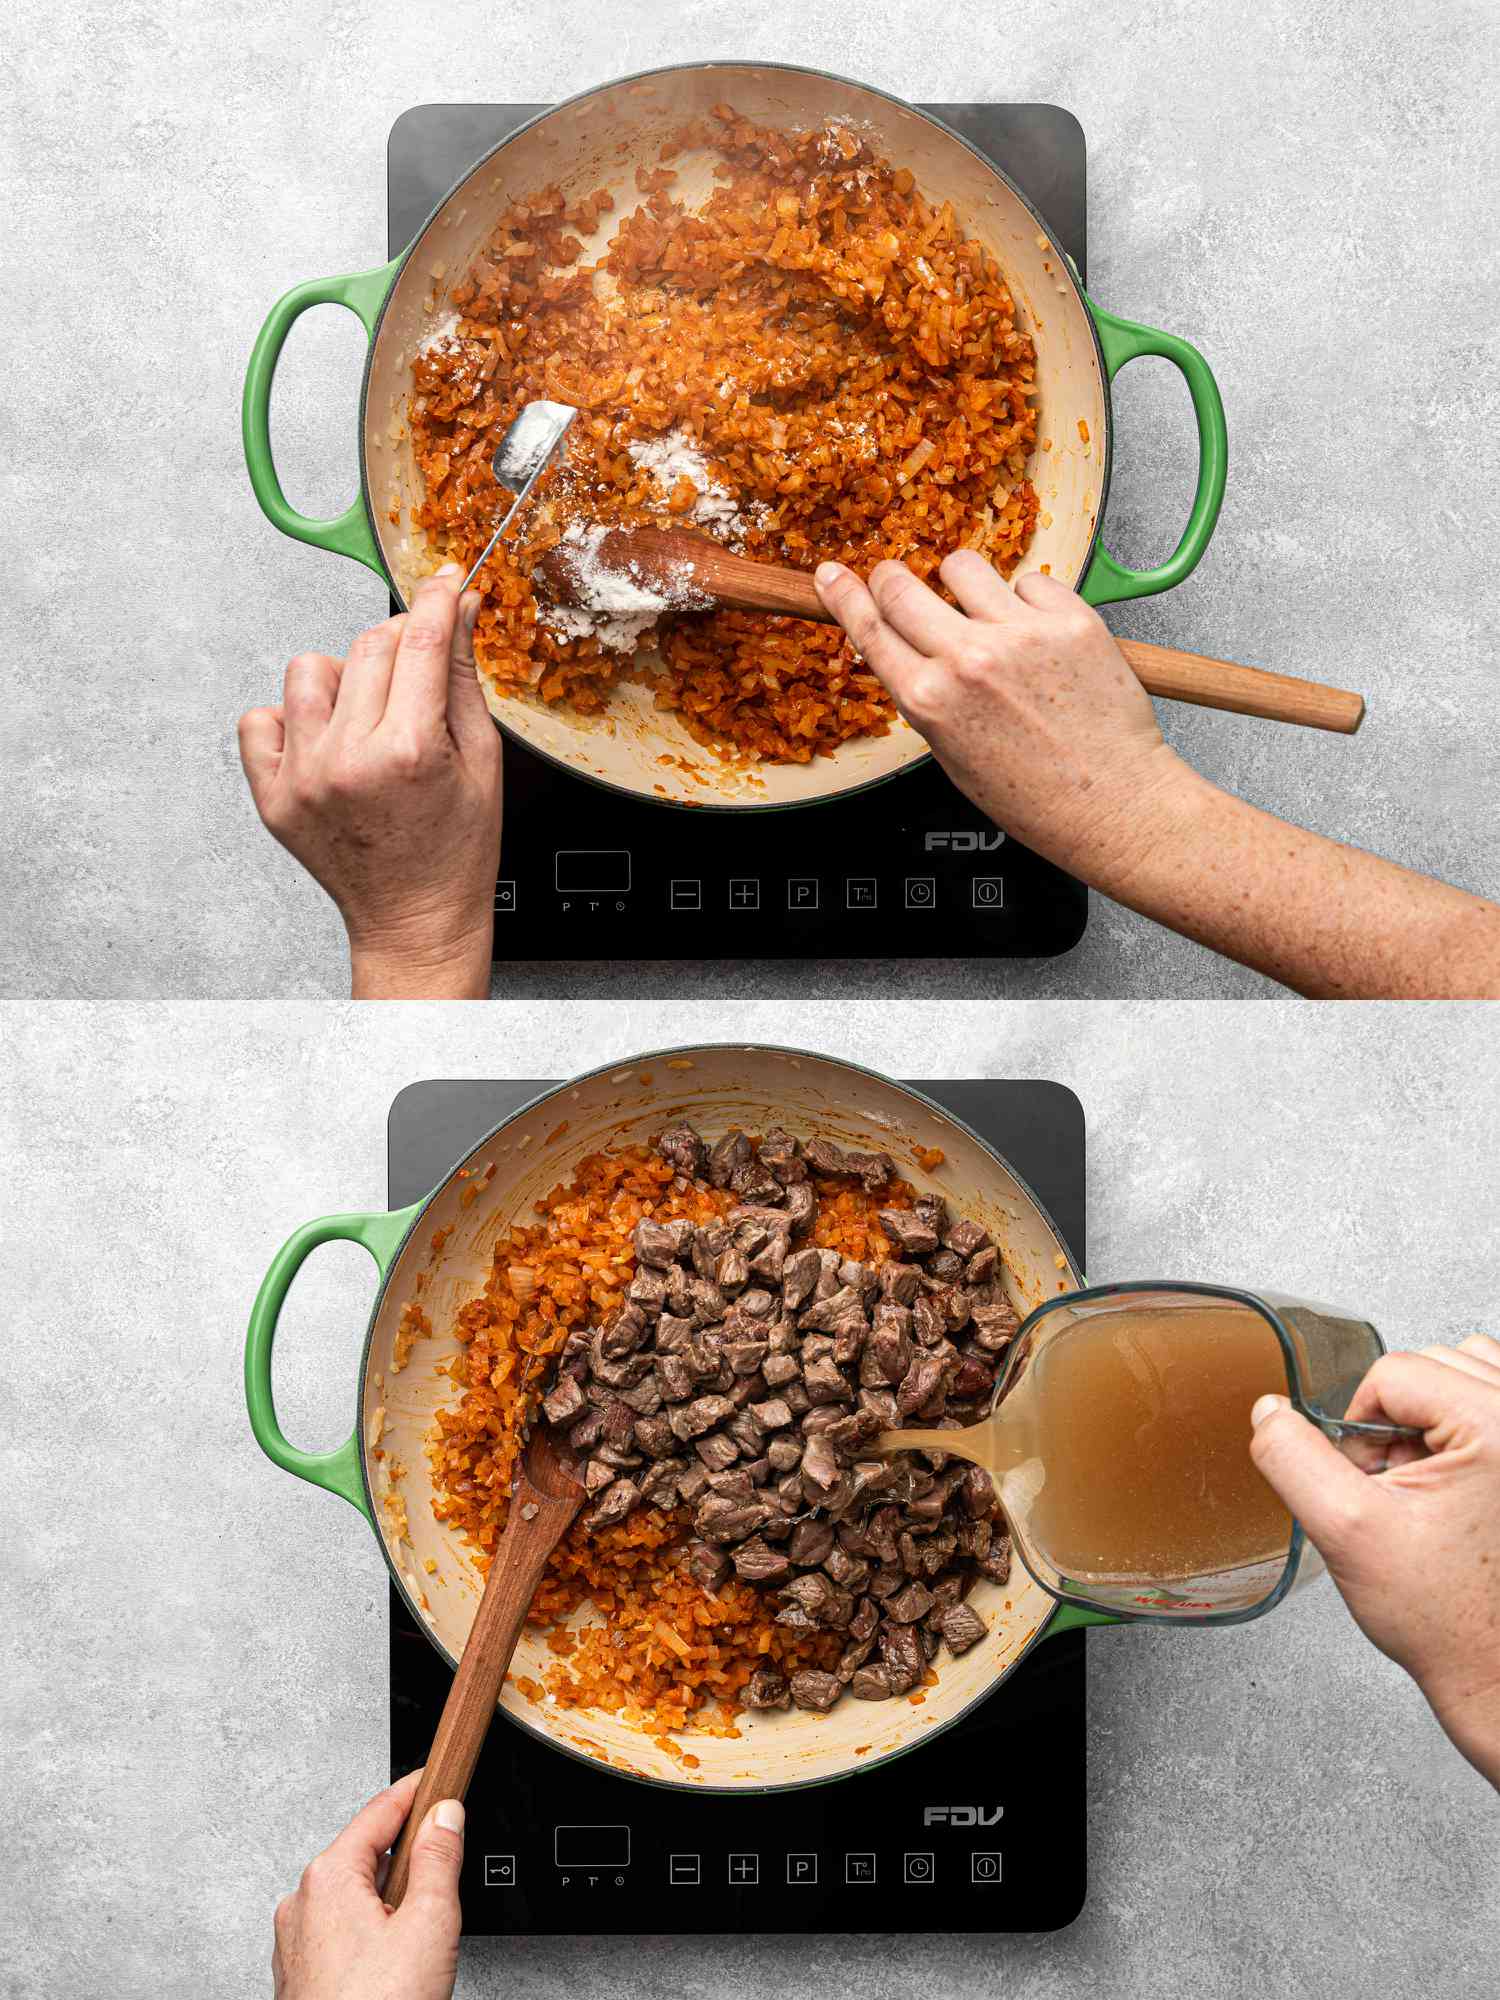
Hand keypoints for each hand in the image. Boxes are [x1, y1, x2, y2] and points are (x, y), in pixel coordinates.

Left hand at [239, 567, 501, 997]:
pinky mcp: (272, 797)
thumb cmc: (455, 853)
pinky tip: (327, 743)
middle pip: (369, 648)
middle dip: (401, 644)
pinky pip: (261, 718)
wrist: (414, 919)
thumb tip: (460, 610)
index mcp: (410, 751)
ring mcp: (303, 778)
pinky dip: (292, 719)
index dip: (437, 599)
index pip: (420, 641)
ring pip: (308, 670)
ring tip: (368, 719)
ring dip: (344, 680)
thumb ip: (463, 679)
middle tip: (417, 675)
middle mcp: (348, 760)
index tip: (446, 580)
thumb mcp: (481, 761)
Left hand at [273, 1769, 462, 1999]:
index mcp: (328, 1877)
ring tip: (422, 1934)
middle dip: (408, 1854)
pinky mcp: (302, 1975)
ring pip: (355, 1895)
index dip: (417, 1790)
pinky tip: (396, 1962)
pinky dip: (373, 1930)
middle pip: (367, 1853)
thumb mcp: (428, 1923)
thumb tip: (444, 1815)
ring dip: (390, 1898)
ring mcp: (297, 1942)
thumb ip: (439, 1859)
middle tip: (445, 1863)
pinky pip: (343, 1931)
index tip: (439, 1776)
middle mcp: (302, 1904)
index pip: (381, 1811)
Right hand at [813, 554, 1198, 888]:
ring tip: (985, 617)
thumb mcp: (952, 755)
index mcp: (929, 701)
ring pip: (962, 566)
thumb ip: (926, 697)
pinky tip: (1038, 636)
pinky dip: (1027, 601)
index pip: (868, 628)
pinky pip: (1029, 581)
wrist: (1111, 804)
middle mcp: (968, 660)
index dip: (843, 595)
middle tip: (902, 585)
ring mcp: (1020, 634)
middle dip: (893, 580)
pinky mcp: (1070, 618)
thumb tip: (910, 650)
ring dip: (962, 584)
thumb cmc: (1034, 796)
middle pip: (900, 584)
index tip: (831, 574)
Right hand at [1250, 1337, 1499, 1787]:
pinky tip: (1455, 1477)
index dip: (1361, 1427)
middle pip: (1432, 1363)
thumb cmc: (1448, 1617)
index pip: (1395, 1372)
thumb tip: (1269, 1410)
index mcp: (1497, 1425)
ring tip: (1430, 1482)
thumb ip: (1293, 1458)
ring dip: (1432, 1414)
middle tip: (1401, 1489)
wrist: (1497, 1672)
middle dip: (1398, 1421)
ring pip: (1466, 1369)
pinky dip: (1463, 1421)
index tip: (1372, 1484)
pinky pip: (1491, 1395)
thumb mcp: (1346, 1531)